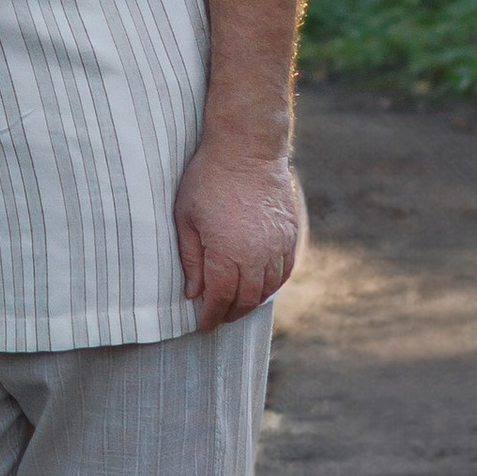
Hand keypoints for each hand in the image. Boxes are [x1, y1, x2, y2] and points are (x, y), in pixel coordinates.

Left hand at [172, 138, 304, 331]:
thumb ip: (191, 259)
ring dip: (252, 301)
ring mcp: (277, 245)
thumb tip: (194, 293)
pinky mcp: (290, 234)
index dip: (211, 316)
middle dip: (231, 313)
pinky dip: (273, 284)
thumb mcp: (186, 218)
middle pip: (246, 299)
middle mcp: (256, 256)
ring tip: (238, 305)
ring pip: (267, 288)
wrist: (246, 149)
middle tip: (219, 318)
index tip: (204, 326)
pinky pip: (285, 270)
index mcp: (226, 254)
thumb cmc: (208, 180)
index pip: (220, 298)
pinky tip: (261, 285)